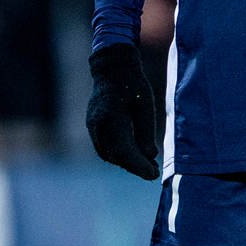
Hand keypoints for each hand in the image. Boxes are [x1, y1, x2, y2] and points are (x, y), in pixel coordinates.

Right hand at [87, 44, 160, 178]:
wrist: (112, 70)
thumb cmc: (132, 84)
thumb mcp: (145, 105)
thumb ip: (145, 131)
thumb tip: (150, 156)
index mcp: (110, 116)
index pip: (123, 149)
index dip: (138, 165)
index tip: (153, 175)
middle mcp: (97, 124)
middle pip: (115, 155)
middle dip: (134, 166)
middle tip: (153, 172)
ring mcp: (92, 127)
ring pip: (108, 154)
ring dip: (126, 162)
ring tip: (147, 165)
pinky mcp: (93, 128)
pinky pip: (105, 148)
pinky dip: (119, 155)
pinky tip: (134, 156)